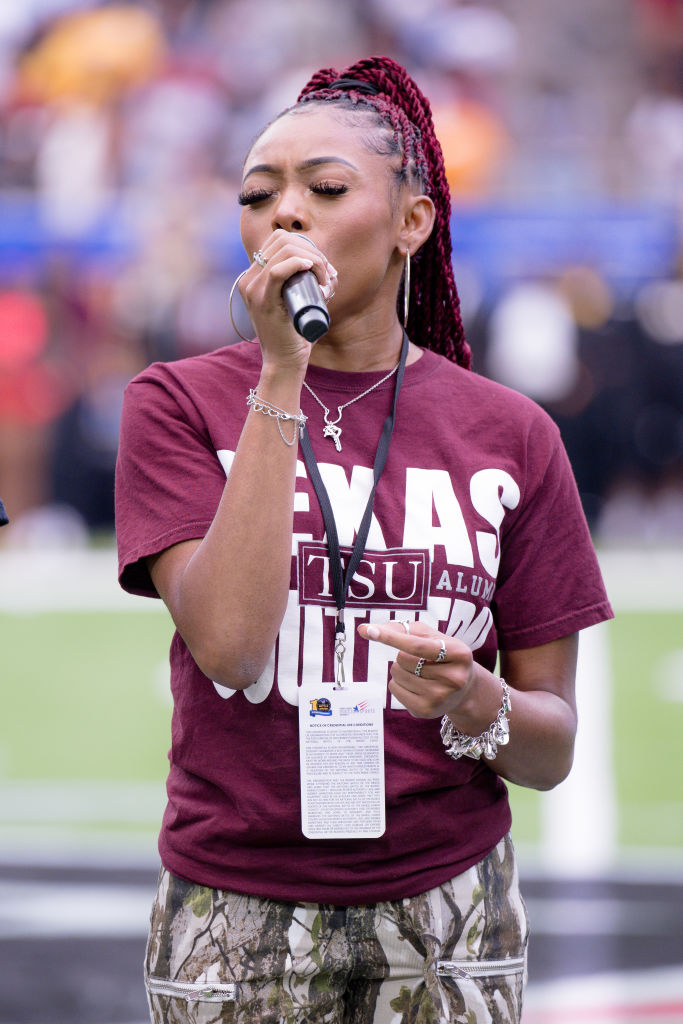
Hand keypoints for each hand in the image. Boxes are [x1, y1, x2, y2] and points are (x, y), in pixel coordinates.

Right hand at [239, 230, 336, 368]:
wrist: (284, 362)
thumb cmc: (294, 334)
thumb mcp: (297, 303)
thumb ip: (306, 287)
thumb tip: (331, 272)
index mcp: (254, 276)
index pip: (278, 240)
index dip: (305, 245)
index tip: (323, 266)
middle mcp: (248, 279)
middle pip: (282, 240)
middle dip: (312, 251)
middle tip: (327, 273)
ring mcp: (252, 289)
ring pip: (283, 252)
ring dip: (312, 259)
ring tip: (324, 279)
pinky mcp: (262, 302)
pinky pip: (276, 271)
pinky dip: (296, 264)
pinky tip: (310, 268)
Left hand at [357, 618, 475, 718]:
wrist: (464, 690)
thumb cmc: (442, 655)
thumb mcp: (431, 637)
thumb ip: (401, 629)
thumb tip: (364, 629)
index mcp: (459, 653)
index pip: (417, 645)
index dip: (391, 637)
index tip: (369, 630)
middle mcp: (454, 678)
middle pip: (404, 659)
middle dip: (403, 655)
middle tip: (421, 660)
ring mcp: (440, 697)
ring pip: (396, 674)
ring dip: (400, 669)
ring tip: (419, 672)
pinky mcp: (426, 711)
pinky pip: (394, 689)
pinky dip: (397, 683)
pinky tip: (415, 685)